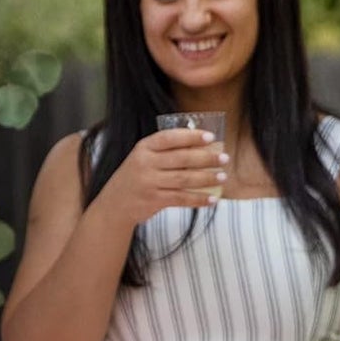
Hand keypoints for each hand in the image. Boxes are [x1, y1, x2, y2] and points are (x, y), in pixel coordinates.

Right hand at [97, 129, 226, 229]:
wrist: (115, 203)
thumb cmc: (136, 176)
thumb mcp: (144, 157)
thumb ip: (166, 151)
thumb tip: (202, 145)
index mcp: (144, 148)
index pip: (169, 138)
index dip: (191, 136)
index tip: (210, 136)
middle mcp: (145, 163)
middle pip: (181, 158)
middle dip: (206, 157)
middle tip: (224, 157)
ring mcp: (149, 183)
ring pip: (184, 179)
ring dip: (206, 178)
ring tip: (222, 176)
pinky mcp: (153, 200)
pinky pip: (181, 198)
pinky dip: (198, 199)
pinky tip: (212, 199)